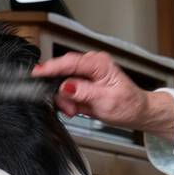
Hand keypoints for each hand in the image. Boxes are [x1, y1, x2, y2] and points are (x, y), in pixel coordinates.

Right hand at [32, 51, 173, 136]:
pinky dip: (68, 102)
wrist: (136, 112)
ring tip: (76, 111)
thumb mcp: (106, 101)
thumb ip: (84, 92)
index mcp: (98, 64)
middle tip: (69, 108)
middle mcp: (91, 65)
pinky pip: (66, 90)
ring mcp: (86, 74)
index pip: (70, 62)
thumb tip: (65, 86)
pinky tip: (76, 109)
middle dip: (61, 93)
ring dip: (65, 100)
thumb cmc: (128, 104)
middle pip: (62, 73)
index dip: (51, 67)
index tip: (37, 73)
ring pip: (62, 83)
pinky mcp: (83, 83)